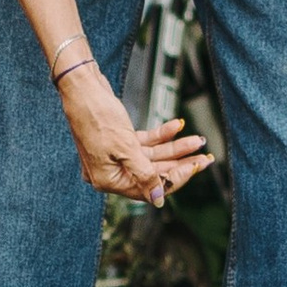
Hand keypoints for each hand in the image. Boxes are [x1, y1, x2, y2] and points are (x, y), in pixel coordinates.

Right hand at [59, 63, 210, 206]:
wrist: (81, 87)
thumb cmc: (97, 116)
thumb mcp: (125, 147)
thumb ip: (144, 175)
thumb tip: (158, 200)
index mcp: (108, 180)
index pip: (149, 188)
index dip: (174, 178)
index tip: (195, 167)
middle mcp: (111, 170)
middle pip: (153, 173)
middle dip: (180, 163)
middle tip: (204, 157)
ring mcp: (115, 155)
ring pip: (152, 156)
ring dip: (175, 148)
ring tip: (197, 140)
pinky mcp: (119, 140)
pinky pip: (145, 143)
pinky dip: (161, 135)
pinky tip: (177, 126)